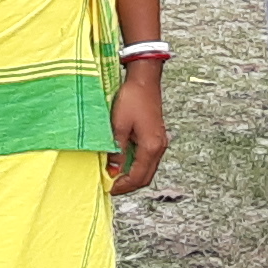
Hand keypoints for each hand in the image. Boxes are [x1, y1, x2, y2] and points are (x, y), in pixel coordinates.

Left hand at [107, 68, 167, 193]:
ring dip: (132, 175)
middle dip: (128, 184)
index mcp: (151, 147)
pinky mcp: (156, 136)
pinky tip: (122, 162)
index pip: (138, 177)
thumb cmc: (132, 98)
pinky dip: (135, 165)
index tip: (108, 188)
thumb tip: (112, 169)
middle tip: (111, 186)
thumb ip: (116, 150)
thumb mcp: (119, 125)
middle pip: (145, 177)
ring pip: (147, 168)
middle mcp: (159, 147)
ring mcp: (159, 142)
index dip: (122, 186)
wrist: (144, 79)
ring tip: (114, 175)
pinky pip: (147, 158)